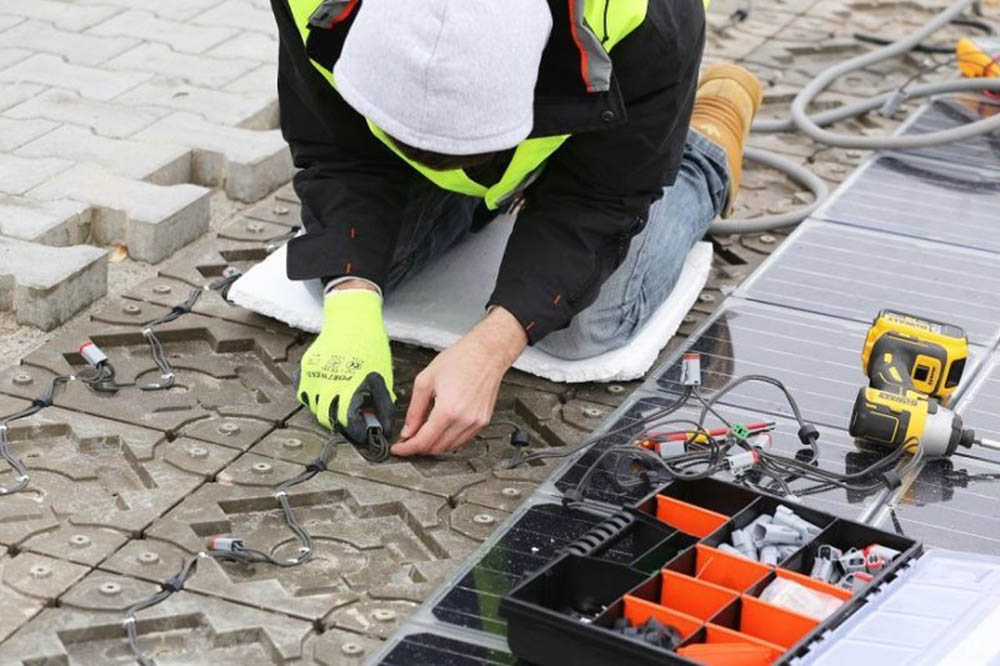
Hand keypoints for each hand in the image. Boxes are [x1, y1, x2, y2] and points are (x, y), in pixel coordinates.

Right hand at [297, 284, 395, 443]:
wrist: (351, 319)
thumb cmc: (370, 346)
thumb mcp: (382, 374)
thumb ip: (380, 400)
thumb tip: (379, 421)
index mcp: (350, 386)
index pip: (348, 421)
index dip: (356, 432)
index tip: (362, 434)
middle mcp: (328, 383)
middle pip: (328, 419)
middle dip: (341, 425)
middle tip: (351, 423)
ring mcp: (314, 376)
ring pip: (315, 408)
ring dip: (327, 412)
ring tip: (340, 406)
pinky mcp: (305, 369)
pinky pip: (305, 393)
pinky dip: (315, 397)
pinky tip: (327, 393)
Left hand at [392, 307, 526, 455]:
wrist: (486, 353)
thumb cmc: (460, 360)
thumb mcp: (425, 381)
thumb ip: (414, 409)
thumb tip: (408, 430)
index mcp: (448, 410)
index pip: (423, 441)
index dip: (407, 448)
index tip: (399, 448)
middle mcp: (464, 420)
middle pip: (436, 448)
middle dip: (419, 447)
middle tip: (407, 441)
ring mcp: (476, 422)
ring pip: (450, 447)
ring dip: (434, 446)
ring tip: (422, 436)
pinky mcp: (483, 421)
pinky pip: (462, 440)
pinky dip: (449, 440)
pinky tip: (440, 431)